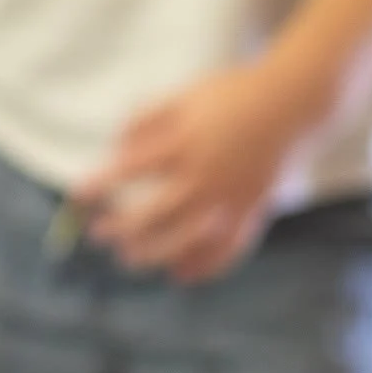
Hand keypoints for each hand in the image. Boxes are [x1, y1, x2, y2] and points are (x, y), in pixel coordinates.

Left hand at [71, 61, 326, 283]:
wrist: (293, 103)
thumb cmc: (231, 97)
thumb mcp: (185, 97)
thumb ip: (146, 120)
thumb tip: (116, 149)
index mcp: (185, 142)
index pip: (131, 168)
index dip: (102, 182)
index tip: (78, 194)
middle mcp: (206, 174)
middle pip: (155, 212)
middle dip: (121, 227)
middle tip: (97, 235)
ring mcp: (231, 196)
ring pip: (187, 237)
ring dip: (154, 252)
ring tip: (127, 259)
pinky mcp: (254, 209)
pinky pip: (230, 247)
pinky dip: (206, 265)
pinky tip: (181, 275)